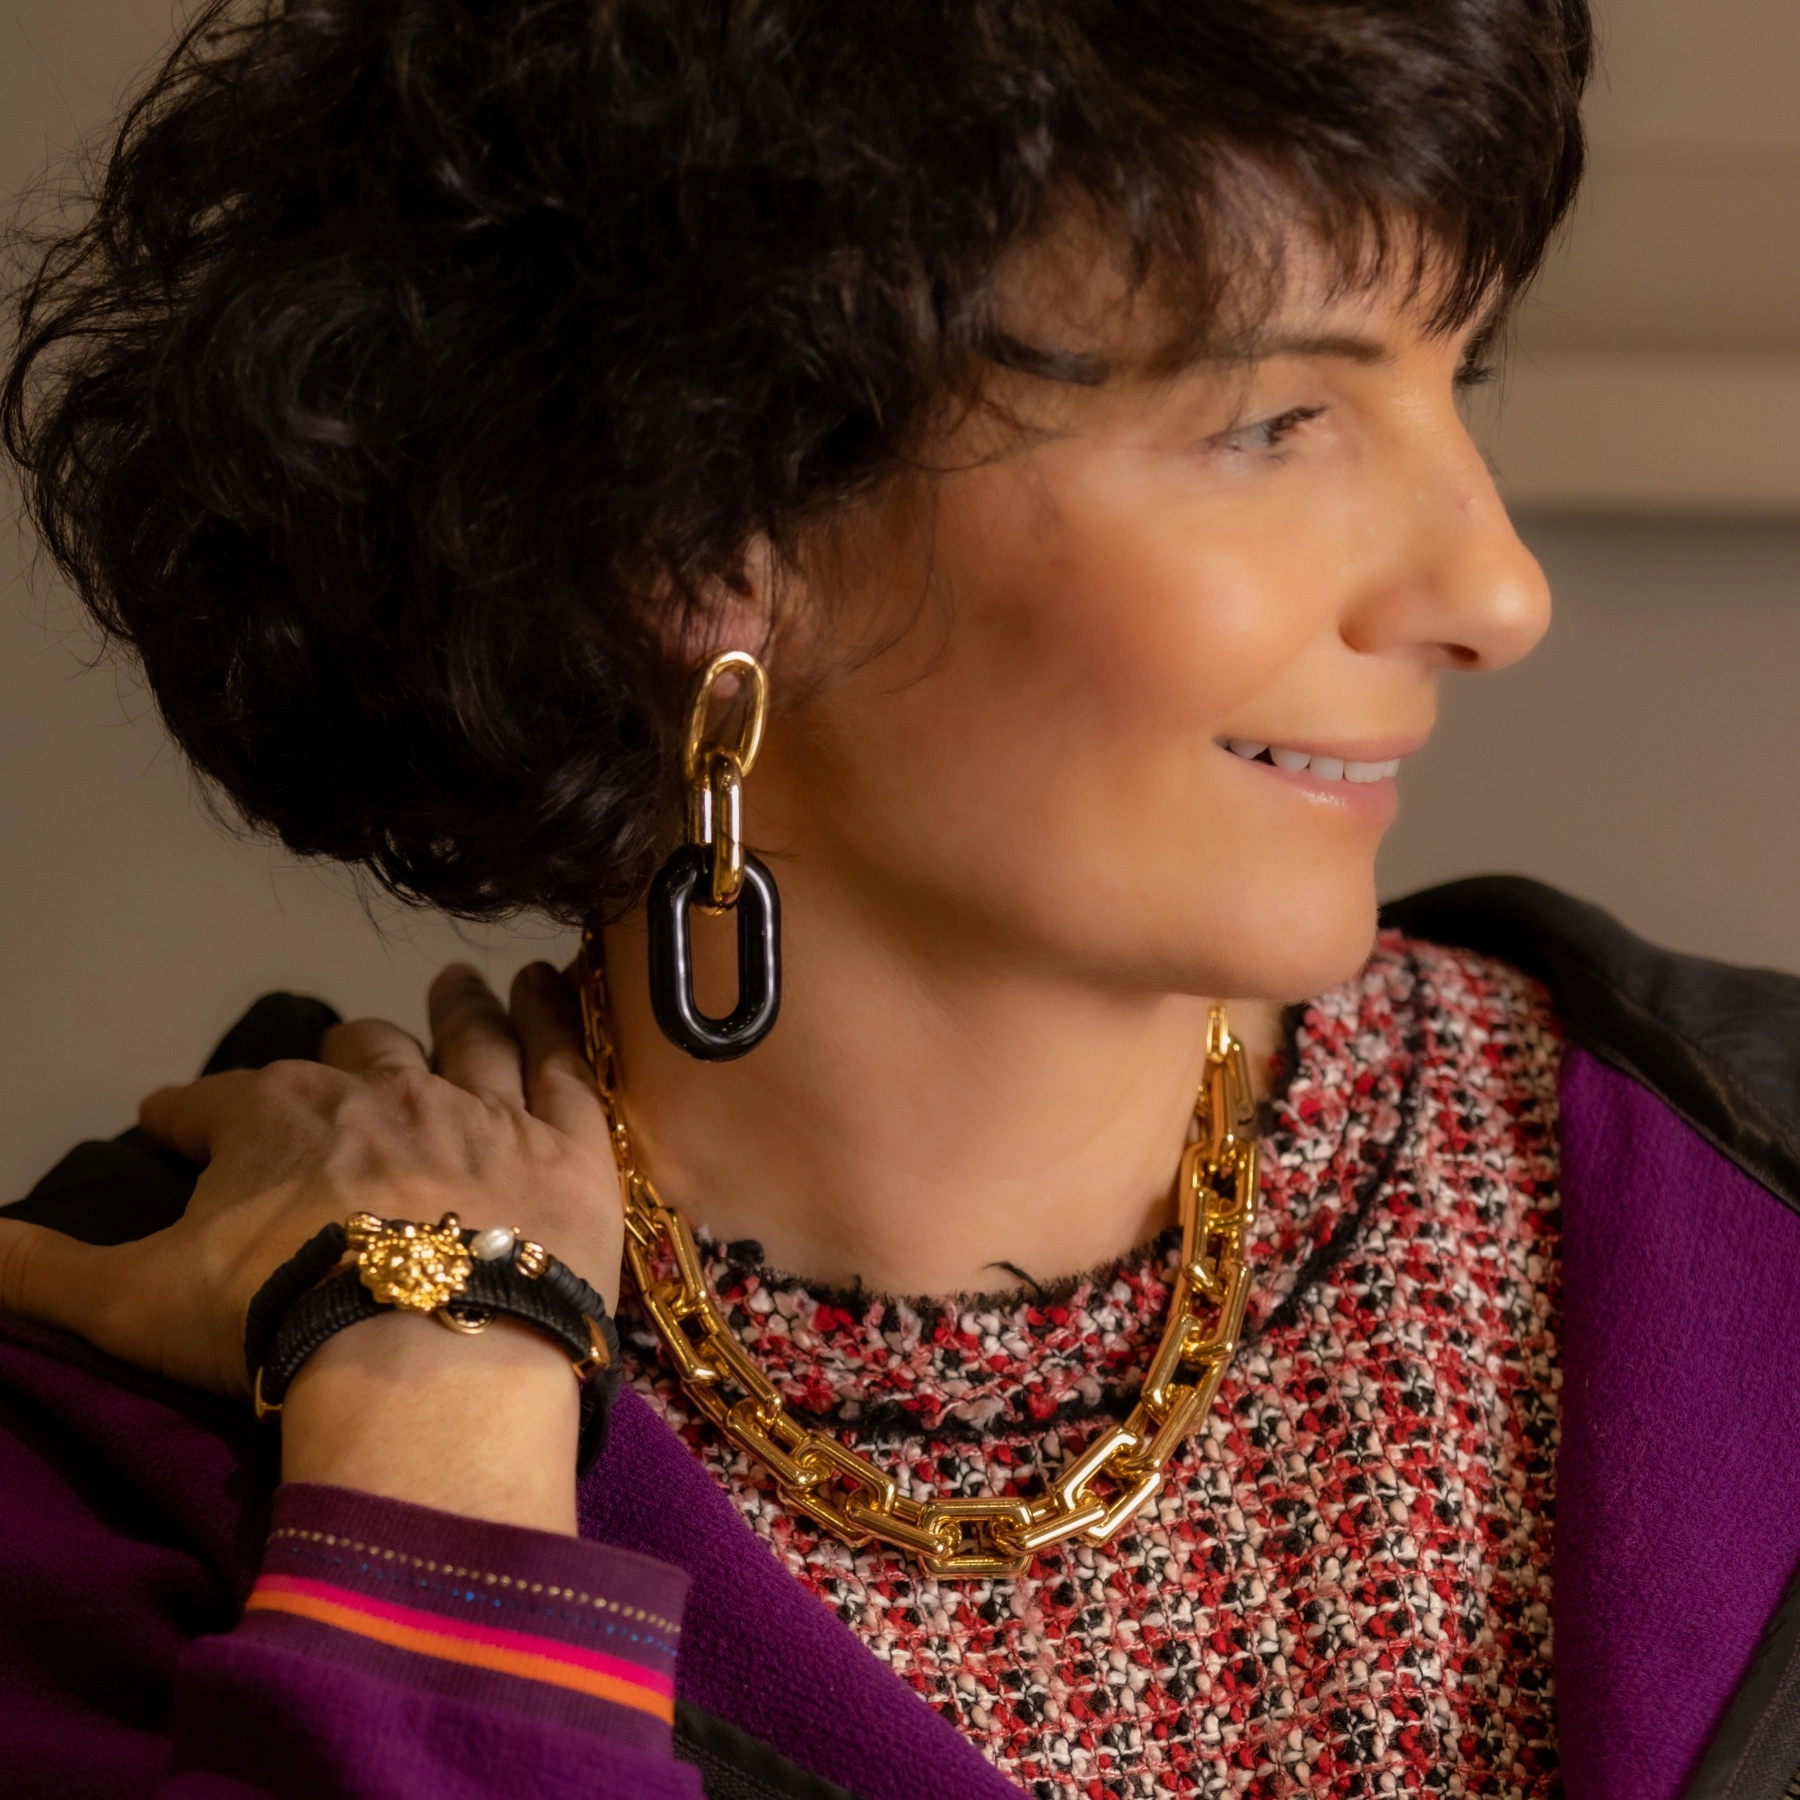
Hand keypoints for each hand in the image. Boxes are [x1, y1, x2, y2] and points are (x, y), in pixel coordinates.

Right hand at [0, 962, 621, 1530]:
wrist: (426, 1355)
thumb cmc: (272, 1321)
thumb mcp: (128, 1304)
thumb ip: (42, 1271)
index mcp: (276, 1120)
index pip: (217, 1105)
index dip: (190, 1114)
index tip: (172, 1121)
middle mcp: (385, 1091)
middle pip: (359, 1055)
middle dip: (342, 1053)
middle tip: (342, 1051)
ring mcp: (485, 1110)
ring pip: (470, 1038)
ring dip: (458, 1007)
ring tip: (457, 983)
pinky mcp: (568, 1145)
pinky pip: (566, 1064)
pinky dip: (556, 1021)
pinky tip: (549, 985)